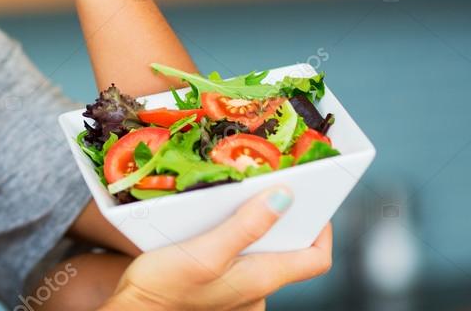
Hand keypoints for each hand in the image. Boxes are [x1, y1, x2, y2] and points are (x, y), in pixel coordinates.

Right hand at [98, 187, 332, 310]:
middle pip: (286, 254)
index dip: (322, 229)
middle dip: (277, 222)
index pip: (316, 259)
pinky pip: (234, 263)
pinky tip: (205, 229)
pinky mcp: (216, 292)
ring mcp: (237, 296)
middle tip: (262, 190)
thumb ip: (246, 226)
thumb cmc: (165, 287)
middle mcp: (256, 292)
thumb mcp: (205, 251)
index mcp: (262, 280)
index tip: (313, 200)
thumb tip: (285, 198)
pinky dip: (228, 243)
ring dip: (248, 230)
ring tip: (227, 205)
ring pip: (257, 256)